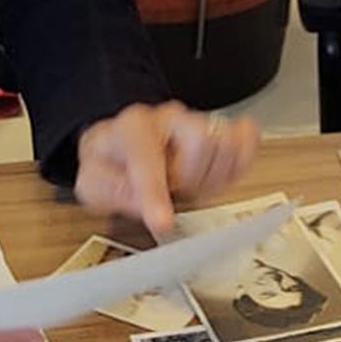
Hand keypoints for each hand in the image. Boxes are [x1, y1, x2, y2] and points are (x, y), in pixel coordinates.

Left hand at [73, 101, 260, 235]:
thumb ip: (113, 193)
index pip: (148, 157)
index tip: (163, 222)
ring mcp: (199, 121)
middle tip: (173, 190)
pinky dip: (239, 164)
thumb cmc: (111, 162)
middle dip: (189, 179)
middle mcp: (170, 118)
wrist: (122, 145)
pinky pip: (247, 139)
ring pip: (226, 145)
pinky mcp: (221, 131)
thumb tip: (146, 206)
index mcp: (133, 126)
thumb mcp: (94, 184)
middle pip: (201, 141)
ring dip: (212, 177)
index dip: (156, 193)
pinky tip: (217, 176)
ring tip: (189, 185)